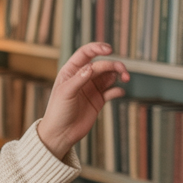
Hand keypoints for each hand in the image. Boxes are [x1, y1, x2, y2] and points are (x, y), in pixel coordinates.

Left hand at [37, 43, 129, 159]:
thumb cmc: (57, 112)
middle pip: (101, 64)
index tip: (109, 50)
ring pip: (109, 76)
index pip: (85, 53)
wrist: (60, 134)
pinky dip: (118, 90)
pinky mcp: (98, 100)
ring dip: (119, 74)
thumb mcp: (65, 93)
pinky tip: (119, 92)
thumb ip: (79, 79)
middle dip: (113, 65)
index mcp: (70, 72)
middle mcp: (82, 78)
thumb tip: (91, 66)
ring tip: (125, 79)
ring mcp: (91, 88)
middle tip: (123, 72)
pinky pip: (112, 91)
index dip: (97, 48)